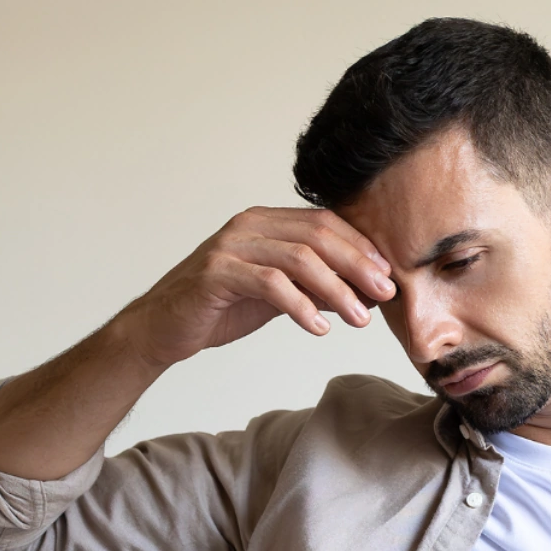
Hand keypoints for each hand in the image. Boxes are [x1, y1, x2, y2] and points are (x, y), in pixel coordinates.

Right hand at [123, 206, 397, 370]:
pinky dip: (301, 307)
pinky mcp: (216, 273)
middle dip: (357, 265)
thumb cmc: (220, 308)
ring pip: (299, 259)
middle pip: (318, 236)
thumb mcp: (277, 296)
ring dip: (337, 290)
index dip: (360, 247)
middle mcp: (248, 226)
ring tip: (359, 318)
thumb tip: (364, 293)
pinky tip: (320, 328)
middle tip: (384, 294)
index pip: (324, 223)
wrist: (163, 327)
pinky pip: (270, 285)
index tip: (388, 274)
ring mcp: (230, 246)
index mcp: (264, 222)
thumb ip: (314, 287)